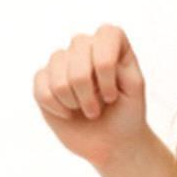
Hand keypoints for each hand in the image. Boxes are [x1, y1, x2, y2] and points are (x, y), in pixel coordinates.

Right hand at [32, 23, 147, 166]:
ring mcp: (61, 61)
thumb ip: (119, 63)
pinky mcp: (43, 79)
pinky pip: (42, 90)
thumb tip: (91, 51)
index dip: (106, 66)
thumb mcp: (134, 89)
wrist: (112, 141)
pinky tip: (68, 114)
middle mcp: (84, 46)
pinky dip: (58, 108)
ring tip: (87, 110)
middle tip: (98, 109)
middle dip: (89, 93)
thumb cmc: (127, 113)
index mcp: (110, 43)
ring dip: (74, 102)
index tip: (112, 95)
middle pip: (77, 58)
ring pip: (58, 77)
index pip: (106, 35)